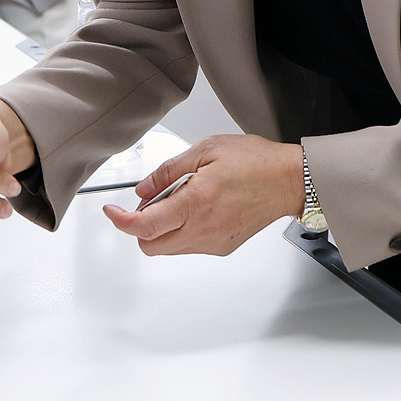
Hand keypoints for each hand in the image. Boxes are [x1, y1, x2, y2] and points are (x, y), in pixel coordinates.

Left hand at [101, 135, 303, 257]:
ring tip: (179, 200)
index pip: (144, 226)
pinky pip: (188, 247)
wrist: (288, 181)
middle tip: (150, 201)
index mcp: (195, 204)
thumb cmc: (255, 162)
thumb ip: (168, 171)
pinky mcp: (222, 248)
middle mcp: (203, 230)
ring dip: (161, 230)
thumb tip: (143, 189)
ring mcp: (213, 243)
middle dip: (140, 227)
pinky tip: (194, 209)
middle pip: (150, 245)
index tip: (112, 211)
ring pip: (168, 249)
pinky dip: (180, 232)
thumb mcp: (205, 151)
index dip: (120, 221)